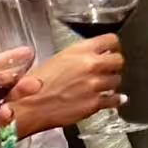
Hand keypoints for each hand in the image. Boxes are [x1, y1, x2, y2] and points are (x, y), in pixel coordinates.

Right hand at [11, 37, 125, 135]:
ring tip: (102, 85)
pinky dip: (115, 100)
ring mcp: (94, 85)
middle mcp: (90, 66)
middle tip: (108, 69)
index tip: (112, 49)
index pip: (110, 40)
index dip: (112, 46)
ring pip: (117, 80)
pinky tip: (114, 98)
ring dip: (111, 83)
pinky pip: (114, 100)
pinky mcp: (95, 104)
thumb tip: (92, 56)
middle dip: (114, 65)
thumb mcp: (57, 59)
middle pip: (119, 60)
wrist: (29, 106)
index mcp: (80, 51)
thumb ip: (78, 56)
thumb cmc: (36, 84)